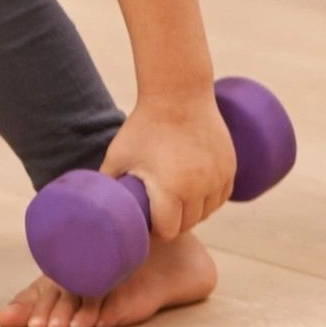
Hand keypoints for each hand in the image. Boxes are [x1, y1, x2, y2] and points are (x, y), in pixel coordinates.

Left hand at [103, 96, 236, 241]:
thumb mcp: (119, 154)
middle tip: (158, 210)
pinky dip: (209, 200)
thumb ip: (109, 182)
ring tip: (175, 199)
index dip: (155, 230)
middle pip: (188, 224)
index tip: (147, 222)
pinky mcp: (230, 169)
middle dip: (173, 222)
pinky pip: (221, 198)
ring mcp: (218, 179)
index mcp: (171, 190)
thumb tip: (95, 203)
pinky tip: (194, 192)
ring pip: (207, 212)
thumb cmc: (144, 126)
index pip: (168, 231)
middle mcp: (199, 189)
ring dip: (193, 212)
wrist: (179, 94)